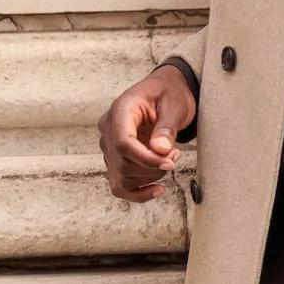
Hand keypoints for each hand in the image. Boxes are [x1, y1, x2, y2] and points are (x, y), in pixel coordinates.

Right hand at [98, 65, 195, 201]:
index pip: (123, 143)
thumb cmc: (169, 93)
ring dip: (149, 178)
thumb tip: (160, 151)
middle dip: (152, 168)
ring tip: (169, 161)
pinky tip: (157, 190)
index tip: (169, 163)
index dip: (146, 159)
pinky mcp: (116, 158)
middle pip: (122, 164)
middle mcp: (109, 128)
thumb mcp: (175, 104)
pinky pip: (119, 184)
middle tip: (175, 156)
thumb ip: (166, 127)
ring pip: (121, 178)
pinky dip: (137, 193)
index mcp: (121, 110)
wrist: (165, 90)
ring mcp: (109, 145)